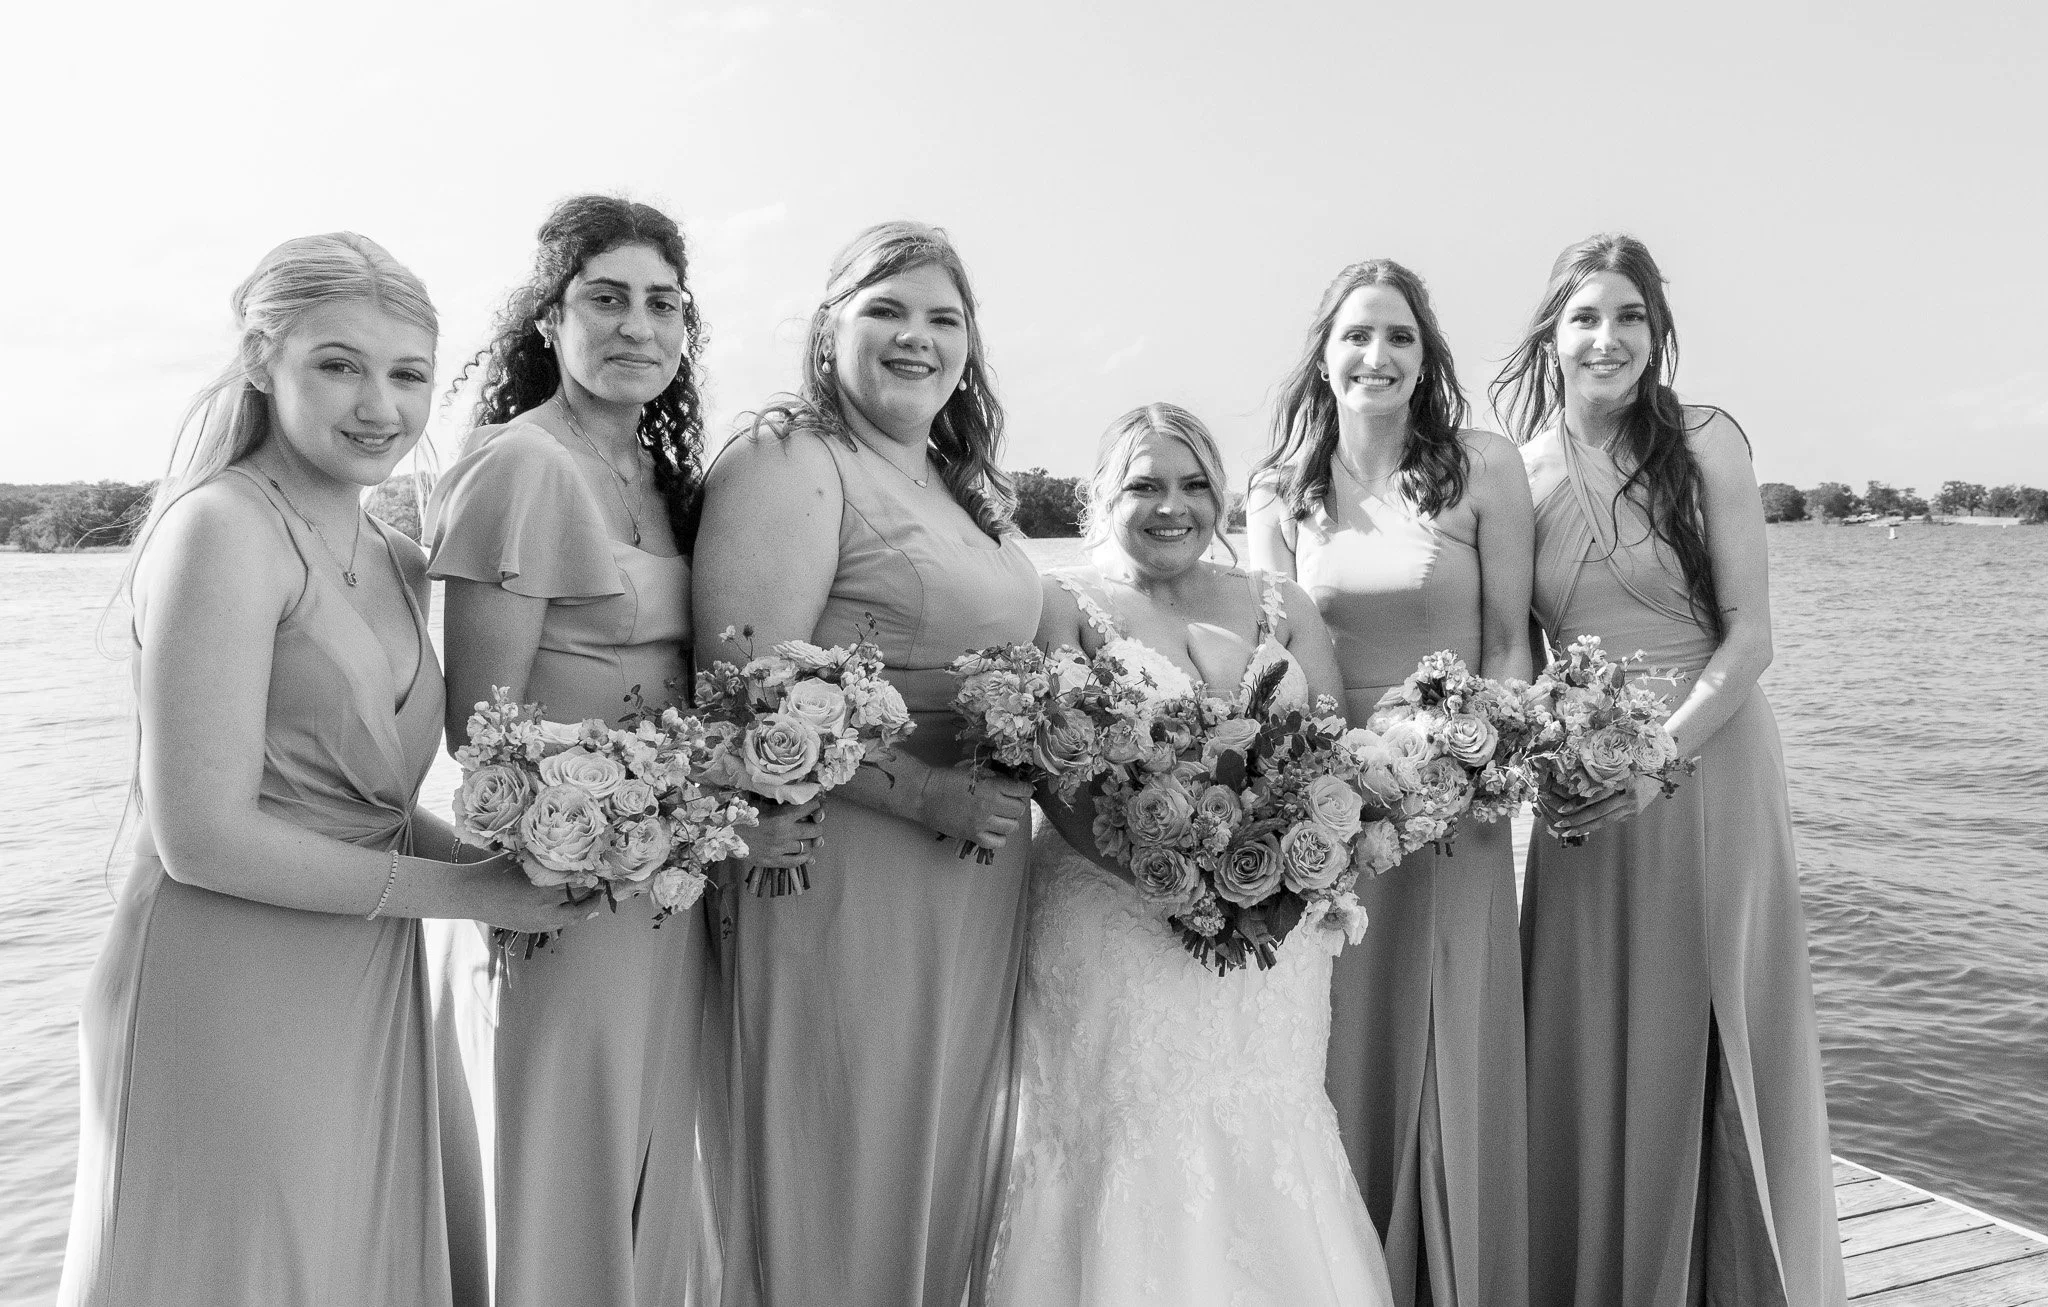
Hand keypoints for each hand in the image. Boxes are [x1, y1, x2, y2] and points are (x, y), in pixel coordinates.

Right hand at [450, 851, 603, 933]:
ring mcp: (539, 922)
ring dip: (587, 906)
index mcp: (544, 886)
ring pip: (574, 917)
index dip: (594, 873)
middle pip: (581, 899)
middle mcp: (545, 907)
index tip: (604, 866)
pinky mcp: (532, 929)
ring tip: (596, 895)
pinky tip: (577, 907)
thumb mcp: (522, 858)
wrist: (469, 895)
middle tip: (606, 879)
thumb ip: (545, 856)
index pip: (580, 881)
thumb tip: (571, 847)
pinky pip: (560, 924)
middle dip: (595, 890)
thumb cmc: (494, 870)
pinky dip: (571, 915)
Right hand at [746, 798, 825, 867]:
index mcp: (782, 816)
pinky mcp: (774, 861)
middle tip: (814, 823)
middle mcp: (784, 833)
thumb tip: (796, 795)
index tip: (815, 805)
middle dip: (817, 825)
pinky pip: (797, 862)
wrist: (725, 834)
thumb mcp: (762, 803)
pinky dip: (804, 857)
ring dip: (810, 842)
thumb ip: (780, 801)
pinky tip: (804, 853)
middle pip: (815, 830)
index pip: (809, 808)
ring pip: (808, 847)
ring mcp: (780, 849)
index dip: (816, 805)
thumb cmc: (743, 815)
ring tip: (808, 838)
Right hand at [916, 768, 1033, 849]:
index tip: (1022, 789)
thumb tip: (1012, 782)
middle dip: (1016, 804)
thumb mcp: (974, 770)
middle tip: (1008, 802)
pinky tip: (992, 830)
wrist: (925, 794)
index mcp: (991, 785)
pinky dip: (999, 837)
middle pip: (1019, 810)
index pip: (1022, 790)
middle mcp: (990, 804)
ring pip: (1012, 827)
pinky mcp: (973, 835)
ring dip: (1009, 821)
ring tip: (1000, 816)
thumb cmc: (948, 778)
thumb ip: (994, 777)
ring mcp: (982, 822)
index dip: (1025, 789)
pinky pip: (998, 842)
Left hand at [1540, 774, 1660, 840]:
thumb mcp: (1618, 765)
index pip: (1596, 796)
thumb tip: (1574, 787)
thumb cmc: (1633, 763)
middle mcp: (1629, 796)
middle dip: (1578, 820)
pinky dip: (1597, 824)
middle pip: (1599, 812)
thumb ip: (1601, 776)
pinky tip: (1583, 829)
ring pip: (1605, 820)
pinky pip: (1612, 820)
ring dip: (1585, 827)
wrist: (1660, 770)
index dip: (1578, 804)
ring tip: (1568, 832)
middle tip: (1560, 825)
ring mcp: (1633, 807)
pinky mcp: (1634, 813)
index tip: (1562, 809)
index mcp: (1623, 781)